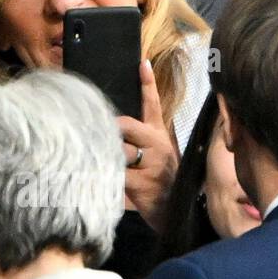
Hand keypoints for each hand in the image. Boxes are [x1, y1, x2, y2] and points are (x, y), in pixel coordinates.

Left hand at [117, 60, 178, 234]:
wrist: (176, 216)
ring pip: (117, 149)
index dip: (148, 83)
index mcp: (161, 138)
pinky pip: (114, 172)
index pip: (154, 106)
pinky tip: (104, 181)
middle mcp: (159, 147)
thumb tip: (115, 129)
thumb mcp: (161, 159)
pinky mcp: (141, 183)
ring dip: (106, 158)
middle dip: (110, 132)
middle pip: (125, 125)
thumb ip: (142, 142)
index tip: (143, 62)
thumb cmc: (164, 185)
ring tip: (103, 165)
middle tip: (100, 139)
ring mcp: (152, 165)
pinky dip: (105, 176)